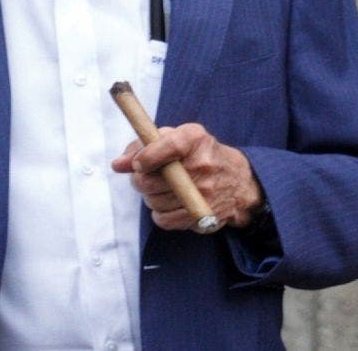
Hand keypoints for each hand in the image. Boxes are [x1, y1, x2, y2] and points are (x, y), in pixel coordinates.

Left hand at [111, 123, 264, 232]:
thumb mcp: (178, 137)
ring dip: (150, 196)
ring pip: (154, 201)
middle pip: (151, 180)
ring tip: (162, 189)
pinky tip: (169, 203)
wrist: (239, 182)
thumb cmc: (199, 154)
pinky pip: (164, 220)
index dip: (145, 157)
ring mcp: (204, 193)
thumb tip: (118, 164)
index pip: (166, 146)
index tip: (137, 164)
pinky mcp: (202, 216)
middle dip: (140, 180)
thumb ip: (144, 145)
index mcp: (195, 139)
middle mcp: (202, 165)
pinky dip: (160, 214)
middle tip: (145, 177)